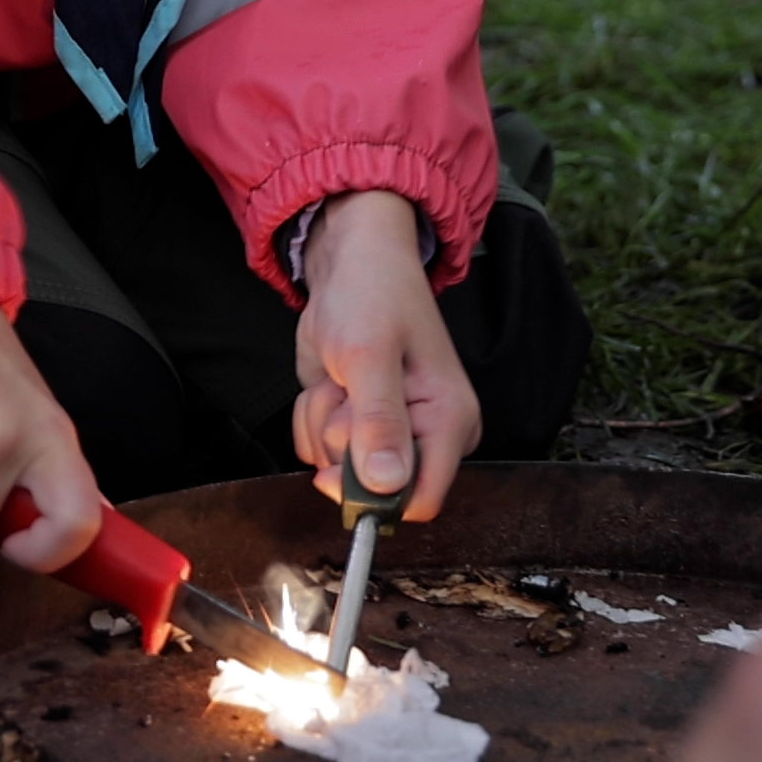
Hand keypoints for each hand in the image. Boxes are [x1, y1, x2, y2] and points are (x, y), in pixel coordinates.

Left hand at [287, 192, 478, 520]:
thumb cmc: (372, 294)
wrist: (351, 261)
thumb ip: (379, 422)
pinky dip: (312, 416)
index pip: (422, 500)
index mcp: (449, 421)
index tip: (341, 462)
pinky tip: (331, 380)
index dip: (376, 494)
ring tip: (341, 375)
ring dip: (323, 420)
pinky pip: (318, 450)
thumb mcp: (370, 355)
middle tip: (347, 389)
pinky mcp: (357, 424)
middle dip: (341, 439)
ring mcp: (389, 431)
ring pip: (338, 467)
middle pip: (372, 487)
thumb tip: (388, 486)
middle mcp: (426, 434)